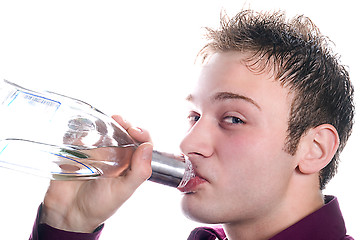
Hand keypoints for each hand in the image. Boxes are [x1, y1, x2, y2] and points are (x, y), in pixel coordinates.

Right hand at [40, 115, 152, 232]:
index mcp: (129, 163)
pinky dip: (84, 126)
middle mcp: (115, 155)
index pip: (141, 142)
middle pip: (123, 132)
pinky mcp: (77, 151)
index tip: (135, 130)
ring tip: (104, 120)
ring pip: (104, 130)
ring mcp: (96, 151)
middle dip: (123, 123)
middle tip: (118, 120)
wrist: (70, 214)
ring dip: (105, 122)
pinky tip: (85, 125)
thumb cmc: (100, 205)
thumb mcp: (123, 191)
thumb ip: (139, 172)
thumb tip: (148, 146)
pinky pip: (81, 134)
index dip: (141, 133)